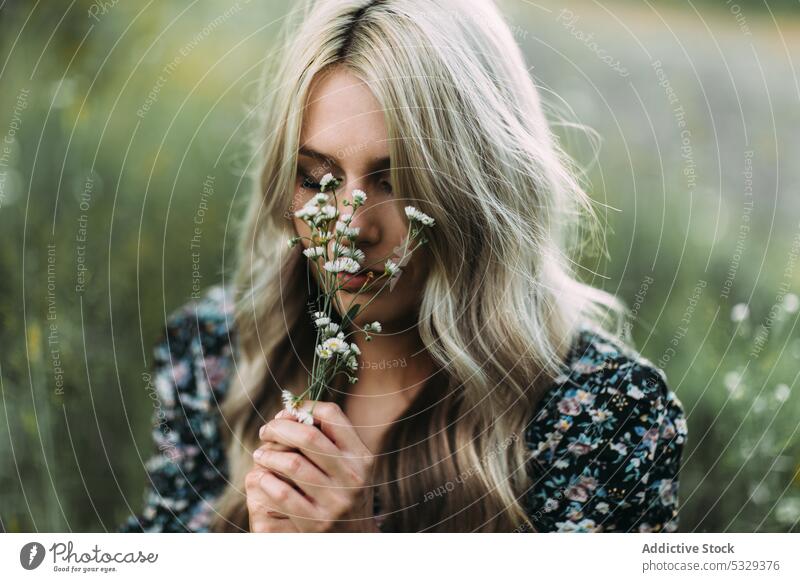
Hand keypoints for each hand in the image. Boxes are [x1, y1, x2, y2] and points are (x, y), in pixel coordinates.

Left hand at [246, 401, 378, 531]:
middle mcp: (352, 476)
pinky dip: (266, 480)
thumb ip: (330, 439)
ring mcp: (335, 501)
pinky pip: (282, 494)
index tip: (288, 412)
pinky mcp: (316, 523)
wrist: (356, 541)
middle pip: (308, 437)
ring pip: (292, 464)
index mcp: (361, 456)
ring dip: (269, 454)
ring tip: (260, 454)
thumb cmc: (346, 494)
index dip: (305, 407)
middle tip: (266, 430)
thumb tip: (292, 411)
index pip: (333, 416)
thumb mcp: (351, 465)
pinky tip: (262, 477)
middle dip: (280, 428)